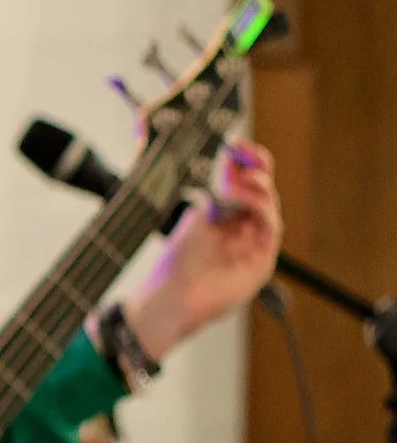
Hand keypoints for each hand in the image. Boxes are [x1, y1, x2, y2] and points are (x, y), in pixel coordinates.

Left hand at [121, 141, 282, 361]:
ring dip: (259, 190)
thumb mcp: (197, 220)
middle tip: (247, 156)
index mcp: (226, 219)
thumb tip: (231, 167)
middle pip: (262, 194)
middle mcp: (244, 230)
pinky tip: (247, 201)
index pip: (244, 185)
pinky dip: (261, 211)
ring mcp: (254, 246)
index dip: (245, 164)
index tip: (239, 145)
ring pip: (269, 209)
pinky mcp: (262, 262)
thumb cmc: (177, 263)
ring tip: (245, 179)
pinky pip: (271, 230)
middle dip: (257, 171)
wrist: (171, 297)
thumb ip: (217, 196)